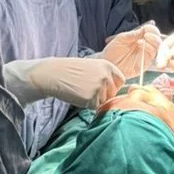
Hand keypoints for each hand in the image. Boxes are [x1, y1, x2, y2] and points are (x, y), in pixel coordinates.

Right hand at [3, 58, 124, 110]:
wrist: (53, 74)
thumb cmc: (70, 71)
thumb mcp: (91, 67)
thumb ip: (104, 75)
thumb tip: (116, 90)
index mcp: (107, 66)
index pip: (120, 81)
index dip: (113, 87)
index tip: (104, 89)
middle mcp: (106, 76)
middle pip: (112, 94)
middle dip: (102, 96)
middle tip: (86, 90)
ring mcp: (99, 87)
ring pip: (103, 102)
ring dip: (93, 100)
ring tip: (80, 91)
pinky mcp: (91, 98)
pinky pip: (94, 107)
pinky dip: (86, 105)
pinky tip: (77, 96)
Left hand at [102, 23, 161, 77]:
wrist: (106, 63)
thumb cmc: (112, 51)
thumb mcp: (121, 38)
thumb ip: (133, 34)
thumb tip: (145, 29)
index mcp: (141, 39)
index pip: (152, 33)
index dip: (152, 30)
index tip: (147, 28)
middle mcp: (145, 47)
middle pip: (157, 41)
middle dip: (155, 35)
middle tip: (147, 34)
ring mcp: (145, 56)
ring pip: (156, 49)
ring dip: (153, 42)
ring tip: (144, 38)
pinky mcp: (144, 65)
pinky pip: (151, 58)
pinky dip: (149, 50)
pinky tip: (141, 45)